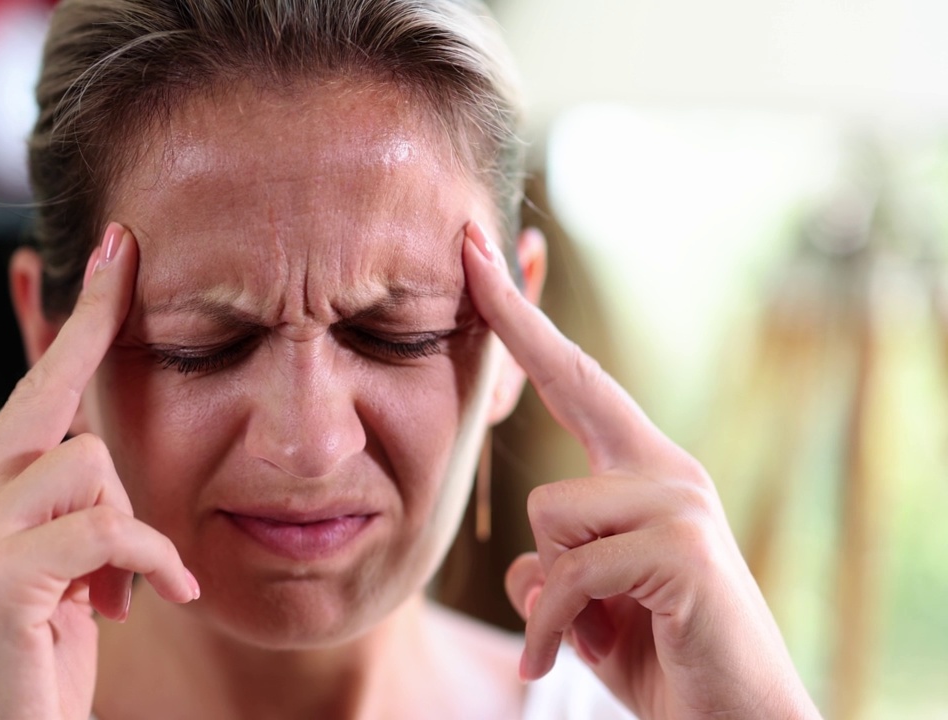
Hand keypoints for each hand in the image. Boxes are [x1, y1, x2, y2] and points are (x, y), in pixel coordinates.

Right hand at [0, 224, 199, 719]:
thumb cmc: (40, 669)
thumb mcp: (68, 578)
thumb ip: (79, 513)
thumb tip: (108, 463)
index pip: (35, 388)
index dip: (82, 320)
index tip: (121, 250)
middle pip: (62, 416)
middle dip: (104, 402)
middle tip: (129, 328)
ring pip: (89, 467)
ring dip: (130, 535)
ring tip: (121, 597)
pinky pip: (106, 528)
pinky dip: (147, 564)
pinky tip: (152, 605)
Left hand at [461, 223, 819, 719]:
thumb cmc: (657, 656)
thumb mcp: (587, 603)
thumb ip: (557, 566)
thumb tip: (525, 568)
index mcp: (642, 471)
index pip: (576, 379)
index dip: (525, 321)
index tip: (480, 259)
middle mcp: (667, 468)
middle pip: (568, 388)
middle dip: (514, 319)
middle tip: (470, 243)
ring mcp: (680, 502)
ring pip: (551, 513)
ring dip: (549, 591)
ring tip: (588, 629)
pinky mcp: (682, 547)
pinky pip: (568, 574)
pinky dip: (554, 629)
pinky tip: (576, 657)